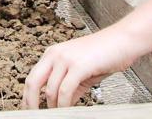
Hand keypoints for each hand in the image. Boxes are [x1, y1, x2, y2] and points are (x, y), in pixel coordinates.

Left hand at [23, 27, 141, 107]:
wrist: (123, 40)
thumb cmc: (105, 53)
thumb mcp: (81, 72)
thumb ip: (69, 88)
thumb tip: (61, 105)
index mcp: (52, 54)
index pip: (32, 77)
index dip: (27, 96)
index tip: (28, 109)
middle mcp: (55, 54)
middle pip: (32, 82)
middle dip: (31, 102)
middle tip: (34, 116)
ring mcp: (65, 59)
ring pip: (50, 89)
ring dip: (52, 107)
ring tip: (57, 115)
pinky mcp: (78, 66)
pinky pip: (65, 91)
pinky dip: (63, 105)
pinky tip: (66, 111)